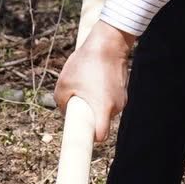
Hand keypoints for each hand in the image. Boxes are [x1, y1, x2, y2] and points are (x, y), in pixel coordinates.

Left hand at [54, 21, 133, 140]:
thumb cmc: (86, 63)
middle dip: (88, 116)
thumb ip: (62, 104)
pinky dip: (100, 94)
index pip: (100, 136)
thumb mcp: (63, 84)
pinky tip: (94, 78)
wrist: (108, 42)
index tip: (82, 141)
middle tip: (78, 101)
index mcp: (102, 109)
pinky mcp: (122, 89)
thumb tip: (67, 111)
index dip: (90, 140)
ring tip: (86, 84)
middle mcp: (116, 107)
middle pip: (100, 122)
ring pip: (104, 110)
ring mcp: (122, 98)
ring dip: (94, 103)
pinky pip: (109, 99)